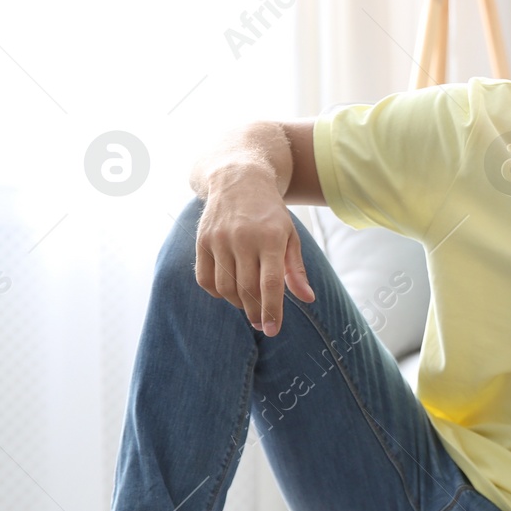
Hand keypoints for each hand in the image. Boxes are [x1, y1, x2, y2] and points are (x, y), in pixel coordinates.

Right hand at [195, 180, 314, 335]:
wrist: (239, 181)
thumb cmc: (271, 215)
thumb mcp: (291, 237)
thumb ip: (297, 270)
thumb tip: (308, 299)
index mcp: (271, 239)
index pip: (271, 283)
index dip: (272, 310)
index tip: (273, 329)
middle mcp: (243, 239)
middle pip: (248, 289)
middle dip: (255, 312)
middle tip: (262, 323)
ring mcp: (219, 239)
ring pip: (226, 287)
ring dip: (238, 303)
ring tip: (248, 304)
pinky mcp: (202, 240)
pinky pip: (205, 279)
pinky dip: (216, 292)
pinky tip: (229, 292)